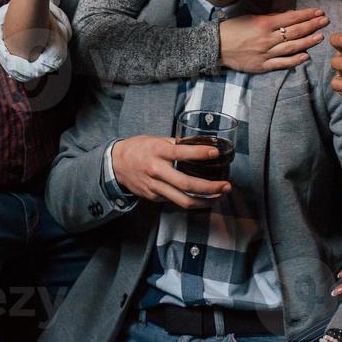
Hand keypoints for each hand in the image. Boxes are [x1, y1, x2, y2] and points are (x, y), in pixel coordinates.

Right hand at [111, 135, 231, 209]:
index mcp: (157, 152)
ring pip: (183, 200)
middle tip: (226, 186)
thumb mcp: (155, 140)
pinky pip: (175, 201)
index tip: (215, 153)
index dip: (199, 153)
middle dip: (210, 187)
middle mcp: (156, 171)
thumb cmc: (138, 149)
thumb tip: (197, 145)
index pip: (181, 153)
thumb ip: (175, 144)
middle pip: (186, 184)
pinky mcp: (154, 197)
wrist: (115, 164)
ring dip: (205, 200)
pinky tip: (202, 199)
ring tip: (219, 196)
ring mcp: (155, 187)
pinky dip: (191, 201)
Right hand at [218, 8, 327, 72]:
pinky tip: (306, 56)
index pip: (291, 18)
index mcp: (264, 24)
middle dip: (312, 26)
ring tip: (320, 37)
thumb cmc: (232, 28)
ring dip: (308, 42)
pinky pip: (282, 63)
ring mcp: (265, 53)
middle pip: (295, 32)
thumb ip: (270, 18)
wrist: (215, 46)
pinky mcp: (262, 66)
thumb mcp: (251, 17)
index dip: (306, 15)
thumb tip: (289, 17)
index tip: (318, 12)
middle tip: (325, 21)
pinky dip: (295, 60)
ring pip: (292, 47)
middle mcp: (267, 39)